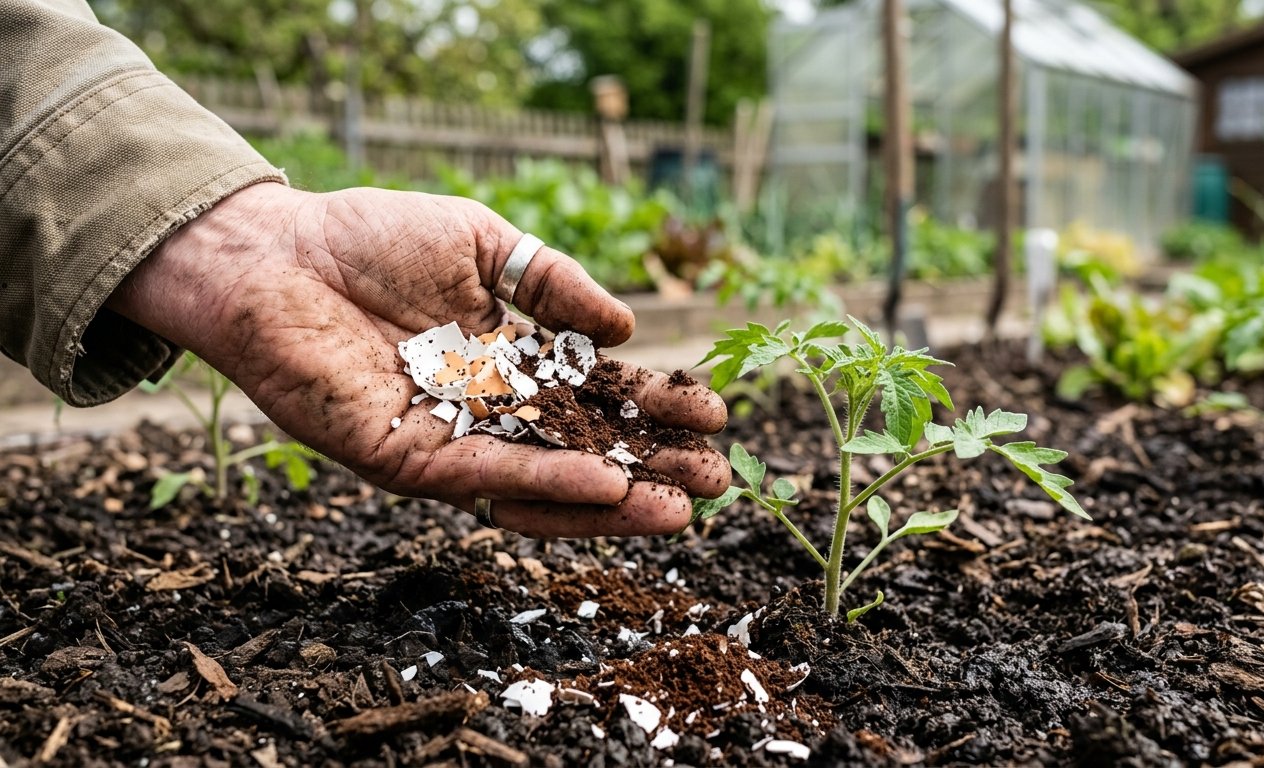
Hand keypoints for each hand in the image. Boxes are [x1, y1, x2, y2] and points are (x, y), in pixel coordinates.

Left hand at [108, 182, 729, 536]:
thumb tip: (626, 330)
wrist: (273, 254)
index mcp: (505, 362)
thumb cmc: (369, 238)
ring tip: (679, 508)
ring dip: (613, 497)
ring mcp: (447, 440)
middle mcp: (483, 411)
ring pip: (542, 483)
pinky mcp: (406, 460)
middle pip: (580, 449)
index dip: (653, 408)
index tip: (712, 413)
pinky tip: (605, 484)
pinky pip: (485, 478)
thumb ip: (553, 284)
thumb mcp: (484, 245)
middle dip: (650, 467)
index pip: (594, 396)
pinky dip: (545, 486)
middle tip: (716, 481)